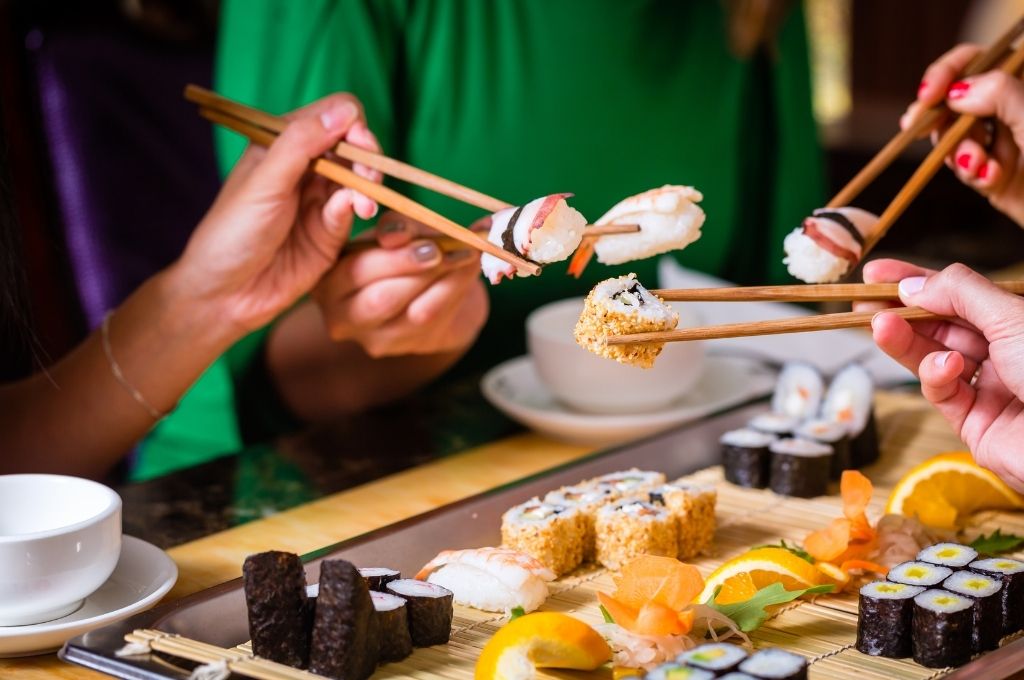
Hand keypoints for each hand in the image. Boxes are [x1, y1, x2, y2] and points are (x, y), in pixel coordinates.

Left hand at [171, 93, 382, 333]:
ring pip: (362, 178)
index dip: (351, 124)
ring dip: (369, 185)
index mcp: (284, 144)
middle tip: (368, 178)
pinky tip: (355, 215)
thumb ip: (303, 143)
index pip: (333, 115)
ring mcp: (320, 199)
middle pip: (355, 145)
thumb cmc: (233, 232)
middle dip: (368, 157)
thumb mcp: (265, 182)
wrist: (227, 293)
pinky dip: (359, 208)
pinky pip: (355, 210)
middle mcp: (306, 167)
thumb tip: (347, 111)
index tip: (357, 143)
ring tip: (364, 204)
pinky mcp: (332, 231)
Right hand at [312, 211, 488, 357]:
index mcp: (328, 278)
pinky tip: (469, 270)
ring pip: (414, 313)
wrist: (428, 289)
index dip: (393, 255)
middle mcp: (340, 314)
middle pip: (381, 298)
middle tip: (445, 248)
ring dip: (446, 280)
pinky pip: (435, 320)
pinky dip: (456, 290)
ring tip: (466, 253)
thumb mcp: (396, 232)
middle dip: (417, 269)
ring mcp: (370, 337)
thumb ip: (397, 228)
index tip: (424, 238)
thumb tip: (396, 235)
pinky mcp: (401, 347)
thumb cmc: (404, 253)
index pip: (354, 268)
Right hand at [859, 259, 1023, 490]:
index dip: (916, 280)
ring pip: (932, 357)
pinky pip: (942, 393)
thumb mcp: (1010, 317)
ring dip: (904, 341)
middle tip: (862, 304)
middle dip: (900, 312)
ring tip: (879, 326)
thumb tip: (915, 283)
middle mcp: (1002, 352)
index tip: (876, 274)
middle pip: (939, 325)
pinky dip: (935, 377)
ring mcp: (988, 387)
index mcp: (1015, 321)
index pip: (957, 294)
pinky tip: (945, 369)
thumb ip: (959, 294)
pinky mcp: (975, 423)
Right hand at [901, 44, 1023, 225]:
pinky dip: (971, 173)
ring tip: (981, 168)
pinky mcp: (993, 173)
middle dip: (942, 119)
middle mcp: (1010, 110)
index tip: (929, 95)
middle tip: (918, 128)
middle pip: (955, 100)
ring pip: (954, 137)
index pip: (977, 61)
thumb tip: (958, 92)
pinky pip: (964, 168)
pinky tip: (989, 180)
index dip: (948, 72)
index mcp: (1022, 86)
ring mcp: (1001, 141)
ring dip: (959, 152)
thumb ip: (1000, 95)